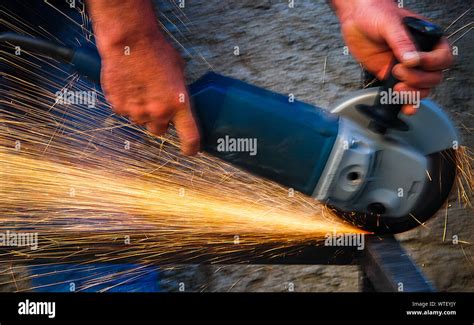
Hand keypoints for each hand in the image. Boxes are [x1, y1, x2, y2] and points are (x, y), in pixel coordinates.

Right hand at [88, 0, 199, 154]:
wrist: (128, 40)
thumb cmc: (155, 50)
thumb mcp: (179, 71)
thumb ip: (179, 92)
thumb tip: (179, 101)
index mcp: (179, 104)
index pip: (190, 137)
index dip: (191, 148)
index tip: (191, 151)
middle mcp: (158, 112)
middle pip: (160, 131)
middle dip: (159, 121)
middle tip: (156, 103)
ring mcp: (137, 111)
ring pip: (141, 121)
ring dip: (141, 111)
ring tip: (140, 88)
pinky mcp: (118, 106)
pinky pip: (124, 112)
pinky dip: (126, 103)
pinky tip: (128, 86)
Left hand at [332, 0, 452, 113]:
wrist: (355, 20)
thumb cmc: (375, 14)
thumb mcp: (390, 24)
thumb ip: (401, 41)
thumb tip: (411, 58)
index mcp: (428, 39)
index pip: (443, 58)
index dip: (431, 63)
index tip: (412, 62)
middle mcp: (420, 56)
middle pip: (434, 78)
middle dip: (417, 80)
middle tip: (398, 71)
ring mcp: (407, 68)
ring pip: (423, 89)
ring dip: (412, 93)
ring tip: (396, 87)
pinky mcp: (392, 77)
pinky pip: (405, 94)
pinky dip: (407, 103)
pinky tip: (405, 107)